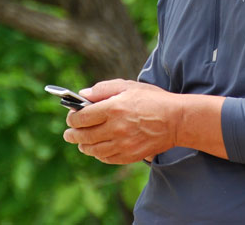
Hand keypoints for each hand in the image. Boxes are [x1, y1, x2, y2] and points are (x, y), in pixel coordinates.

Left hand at [62, 79, 178, 164]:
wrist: (176, 120)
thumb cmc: (153, 99)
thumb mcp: (128, 86)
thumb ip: (103, 89)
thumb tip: (83, 95)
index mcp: (113, 108)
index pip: (82, 117)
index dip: (72, 118)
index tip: (70, 117)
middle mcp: (116, 128)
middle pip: (84, 136)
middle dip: (72, 135)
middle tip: (68, 134)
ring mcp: (123, 144)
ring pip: (93, 150)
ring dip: (83, 146)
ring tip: (80, 143)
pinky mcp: (130, 155)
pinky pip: (107, 158)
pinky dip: (98, 155)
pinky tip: (97, 150)